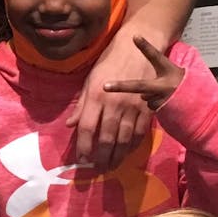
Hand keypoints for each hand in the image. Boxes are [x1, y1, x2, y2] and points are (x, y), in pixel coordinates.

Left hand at [66, 32, 159, 170]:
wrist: (137, 48)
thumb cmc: (109, 62)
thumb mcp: (90, 80)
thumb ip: (82, 105)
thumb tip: (70, 125)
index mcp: (96, 96)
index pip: (88, 127)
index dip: (84, 146)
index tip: (82, 160)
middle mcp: (114, 104)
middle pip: (106, 137)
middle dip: (101, 156)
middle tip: (97, 169)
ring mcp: (133, 107)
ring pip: (125, 138)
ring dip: (117, 155)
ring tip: (111, 166)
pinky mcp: (147, 108)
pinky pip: (140, 132)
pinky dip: (133, 146)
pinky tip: (127, 153)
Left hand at [102, 35, 185, 111]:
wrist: (202, 101)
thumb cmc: (182, 81)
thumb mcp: (171, 71)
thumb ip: (156, 69)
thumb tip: (139, 71)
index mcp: (168, 69)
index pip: (155, 56)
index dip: (145, 46)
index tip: (135, 36)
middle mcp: (166, 84)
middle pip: (139, 86)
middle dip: (121, 87)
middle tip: (105, 86)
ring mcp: (166, 98)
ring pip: (144, 99)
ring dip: (150, 97)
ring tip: (165, 94)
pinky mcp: (166, 110)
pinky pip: (151, 108)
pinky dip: (156, 105)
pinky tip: (168, 103)